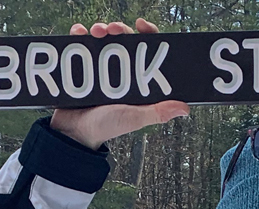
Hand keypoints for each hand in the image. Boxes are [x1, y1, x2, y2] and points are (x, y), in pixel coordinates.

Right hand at [50, 18, 189, 149]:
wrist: (73, 133)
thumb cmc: (106, 128)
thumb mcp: (135, 119)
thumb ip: (157, 113)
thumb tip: (184, 108)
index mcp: (136, 80)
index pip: (147, 51)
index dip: (148, 35)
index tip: (142, 25)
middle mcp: (119, 71)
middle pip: (124, 40)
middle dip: (120, 29)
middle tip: (114, 28)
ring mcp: (99, 68)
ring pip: (103, 40)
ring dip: (100, 30)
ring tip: (96, 32)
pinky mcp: (80, 67)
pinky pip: (80, 46)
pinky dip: (79, 35)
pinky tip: (79, 32)